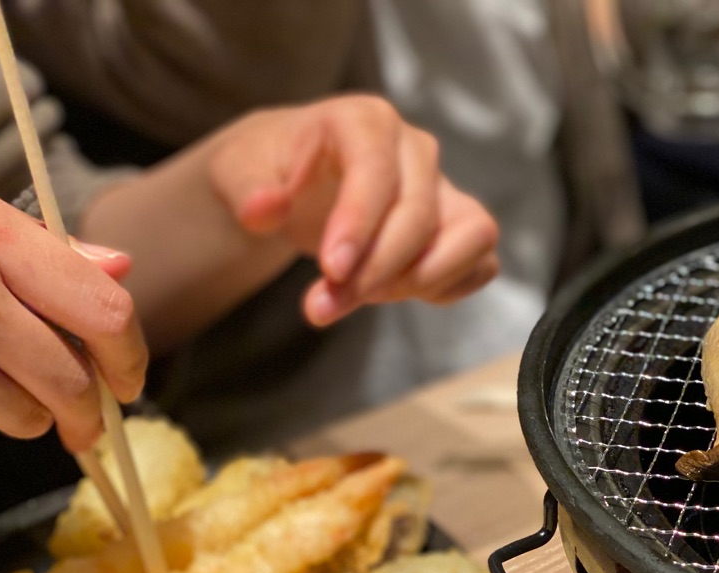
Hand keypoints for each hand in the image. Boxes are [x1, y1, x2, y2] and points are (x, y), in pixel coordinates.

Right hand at [0, 173, 145, 450]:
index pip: (106, 315)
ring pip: (17, 415)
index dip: (131, 359)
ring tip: (5, 395)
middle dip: (86, 416)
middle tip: (85, 427)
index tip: (128, 382)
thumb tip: (121, 269)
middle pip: (68, 382)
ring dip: (23, 418)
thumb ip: (46, 249)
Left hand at [207, 96, 499, 326]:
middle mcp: (416, 150)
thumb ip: (248, 192)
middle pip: (419, 216)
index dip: (359, 226)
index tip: (330, 273)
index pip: (377, 172)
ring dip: (420, 281)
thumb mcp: (237, 173)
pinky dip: (447, 286)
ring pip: (469, 237)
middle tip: (323, 307)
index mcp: (365, 121)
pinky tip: (395, 292)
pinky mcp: (460, 227)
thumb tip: (263, 210)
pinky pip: (481, 263)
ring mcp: (445, 189)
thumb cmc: (269, 169)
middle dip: (375, 271)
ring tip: (362, 297)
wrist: (293, 180)